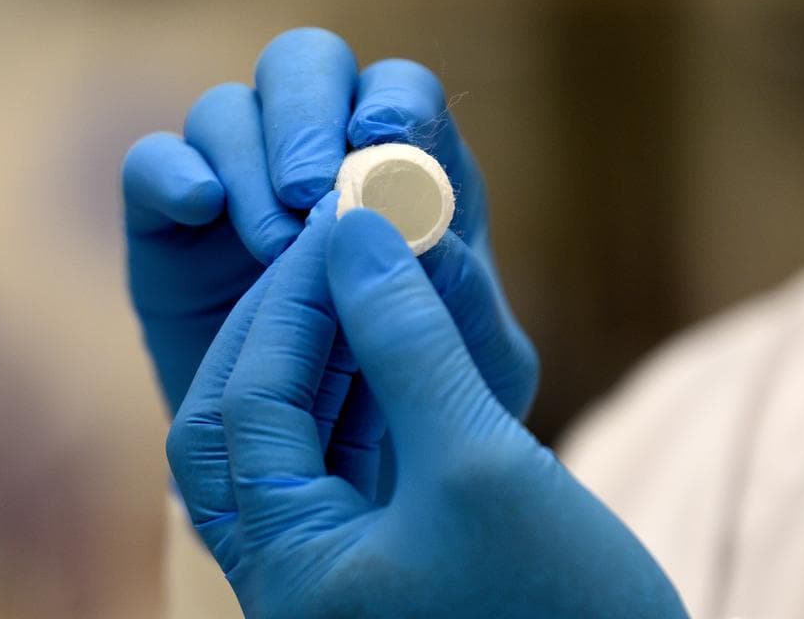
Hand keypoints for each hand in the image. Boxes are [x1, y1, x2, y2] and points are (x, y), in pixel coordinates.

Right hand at [122, 27, 512, 413]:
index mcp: (406, 170)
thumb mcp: (471, 372)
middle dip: (309, 111)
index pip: (401, 90)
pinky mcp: (170, 224)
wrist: (318, 473)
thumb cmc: (419, 408)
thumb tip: (429, 233)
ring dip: (250, 161)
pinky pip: (153, 162)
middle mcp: (320, 157)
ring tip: (275, 248)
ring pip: (227, 109)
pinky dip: (172, 171)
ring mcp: (240, 183)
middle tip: (311, 189)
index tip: (385, 142)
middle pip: (306, 65)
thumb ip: (466, 304)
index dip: (395, 100)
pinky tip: (201, 208)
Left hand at [167, 198, 686, 617]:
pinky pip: (345, 456)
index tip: (341, 223)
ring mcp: (330, 568)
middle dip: (287, 323)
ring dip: (328, 348)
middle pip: (242, 421)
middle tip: (337, 244)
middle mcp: (287, 572)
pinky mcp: (380, 558)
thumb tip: (357, 232)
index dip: (290, 303)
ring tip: (374, 272)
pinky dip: (364, 388)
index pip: (246, 405)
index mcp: (286, 570)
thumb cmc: (561, 616)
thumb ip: (409, 344)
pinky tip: (399, 336)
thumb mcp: (480, 465)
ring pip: (294, 433)